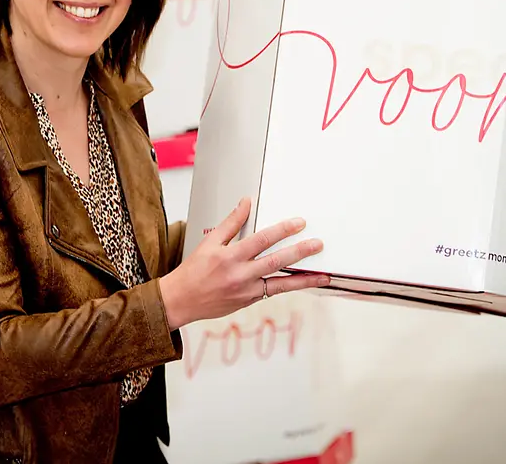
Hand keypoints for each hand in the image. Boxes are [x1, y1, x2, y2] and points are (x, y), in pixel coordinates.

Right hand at [157, 198, 328, 330]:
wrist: (181, 300)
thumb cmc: (194, 270)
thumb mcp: (209, 242)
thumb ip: (231, 223)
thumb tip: (246, 203)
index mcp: (229, 256)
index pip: (261, 239)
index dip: (282, 230)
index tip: (299, 223)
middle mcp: (240, 274)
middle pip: (276, 261)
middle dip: (299, 252)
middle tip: (318, 244)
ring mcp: (246, 291)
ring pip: (281, 283)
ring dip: (304, 278)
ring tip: (324, 275)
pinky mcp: (248, 301)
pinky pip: (273, 292)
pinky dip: (290, 288)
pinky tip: (304, 283)